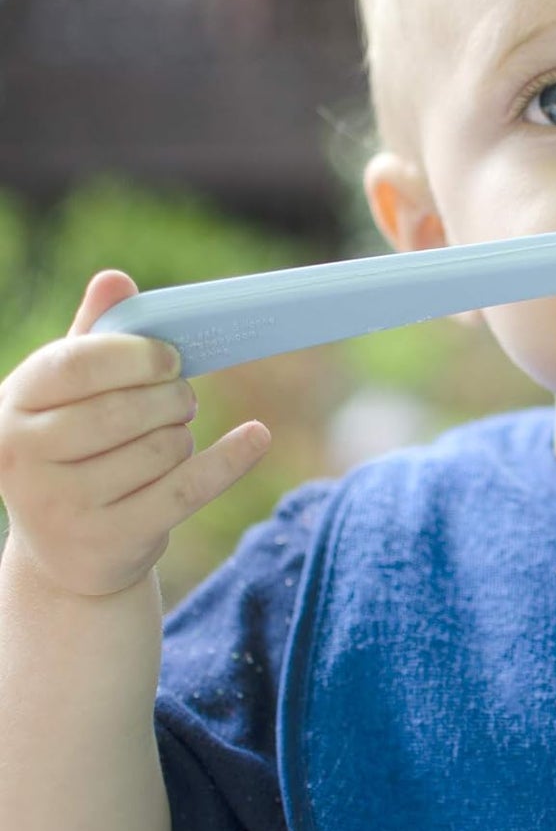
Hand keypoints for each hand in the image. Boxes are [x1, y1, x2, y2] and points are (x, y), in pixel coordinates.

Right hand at [0, 270, 270, 597]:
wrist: (66, 551)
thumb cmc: (74, 449)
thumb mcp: (70, 394)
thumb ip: (93, 336)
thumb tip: (115, 278)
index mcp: (10, 407)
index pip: (76, 365)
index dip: (134, 356)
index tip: (170, 357)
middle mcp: (23, 458)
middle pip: (126, 409)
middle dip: (171, 398)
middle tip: (180, 400)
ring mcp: (62, 506)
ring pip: (161, 447)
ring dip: (182, 436)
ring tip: (168, 440)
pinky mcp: (110, 540)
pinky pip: (188, 487)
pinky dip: (230, 458)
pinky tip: (256, 436)